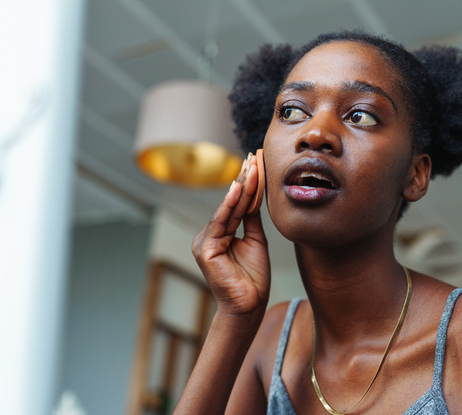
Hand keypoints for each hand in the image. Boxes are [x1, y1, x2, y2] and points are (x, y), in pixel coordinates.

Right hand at [192, 153, 269, 315]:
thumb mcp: (255, 240)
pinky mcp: (205, 249)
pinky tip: (238, 189)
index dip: (248, 184)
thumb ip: (251, 219)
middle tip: (254, 156)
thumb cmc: (253, 277)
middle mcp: (210, 235)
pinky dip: (229, 204)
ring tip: (251, 167)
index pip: (237, 204)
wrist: (249, 305)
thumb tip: (254, 195)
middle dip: (244, 179)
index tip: (257, 162)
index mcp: (220, 234)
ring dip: (240, 187)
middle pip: (231, 202)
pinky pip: (220, 222)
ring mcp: (205, 241)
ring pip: (227, 209)